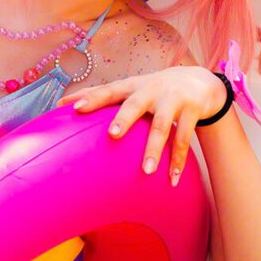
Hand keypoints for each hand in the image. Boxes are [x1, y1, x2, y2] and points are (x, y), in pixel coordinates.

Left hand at [63, 66, 227, 186]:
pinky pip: (184, 139)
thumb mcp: (130, 88)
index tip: (74, 109)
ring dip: (154, 150)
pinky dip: (178, 160)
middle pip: (135, 105)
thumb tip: (60, 103)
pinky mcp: (192, 111)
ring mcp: (172, 99)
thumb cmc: (153, 88)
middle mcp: (151, 90)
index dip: (91, 98)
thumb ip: (100, 95)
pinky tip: (172, 180)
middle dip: (124, 119)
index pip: (108, 90)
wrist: (200, 81)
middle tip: (112, 135)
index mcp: (132, 86)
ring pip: (162, 126)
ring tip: (145, 171)